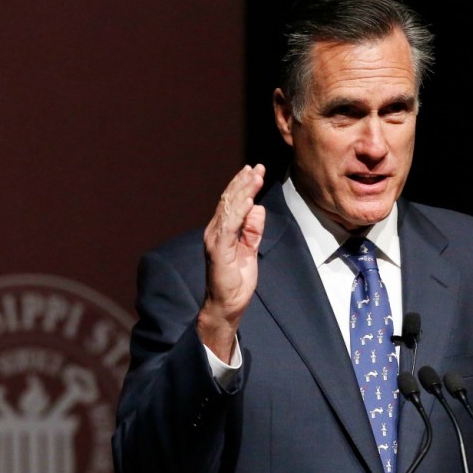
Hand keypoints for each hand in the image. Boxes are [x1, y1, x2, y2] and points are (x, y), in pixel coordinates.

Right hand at [198, 164, 265, 362]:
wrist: (227, 305)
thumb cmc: (236, 281)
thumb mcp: (250, 251)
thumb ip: (252, 230)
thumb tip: (258, 208)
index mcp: (222, 231)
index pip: (232, 202)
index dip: (243, 185)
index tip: (255, 170)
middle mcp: (215, 231)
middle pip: (229, 200)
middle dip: (244, 182)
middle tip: (257, 167)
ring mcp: (215, 240)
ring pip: (229, 208)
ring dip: (243, 190)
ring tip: (255, 176)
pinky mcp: (218, 250)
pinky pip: (229, 226)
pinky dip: (239, 211)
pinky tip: (248, 199)